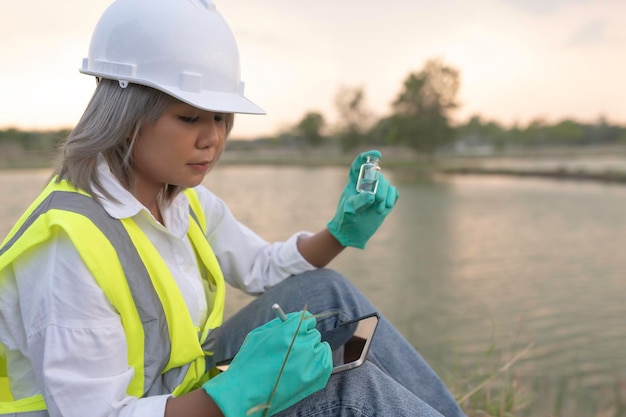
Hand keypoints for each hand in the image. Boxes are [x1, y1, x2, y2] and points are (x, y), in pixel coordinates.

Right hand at [202, 311, 331, 415]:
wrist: (245, 392)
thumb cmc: (249, 361)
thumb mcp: (260, 334)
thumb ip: (280, 324)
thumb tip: (294, 319)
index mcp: (290, 329)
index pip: (307, 319)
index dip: (301, 325)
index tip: (298, 330)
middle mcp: (304, 343)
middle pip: (313, 334)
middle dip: (304, 339)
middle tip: (293, 350)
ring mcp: (312, 360)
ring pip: (320, 347)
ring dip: (311, 352)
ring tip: (295, 363)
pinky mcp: (319, 376)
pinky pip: (326, 361)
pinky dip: (318, 363)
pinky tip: (304, 368)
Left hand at [327, 150, 398, 248]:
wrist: (351, 233)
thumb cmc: (345, 219)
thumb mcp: (349, 210)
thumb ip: (358, 202)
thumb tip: (371, 195)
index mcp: (354, 183)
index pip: (358, 165)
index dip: (366, 158)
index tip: (377, 156)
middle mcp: (366, 185)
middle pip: (377, 176)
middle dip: (380, 186)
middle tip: (376, 200)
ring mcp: (376, 192)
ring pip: (387, 184)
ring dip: (385, 196)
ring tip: (379, 210)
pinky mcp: (384, 201)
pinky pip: (393, 193)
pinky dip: (391, 199)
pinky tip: (385, 208)